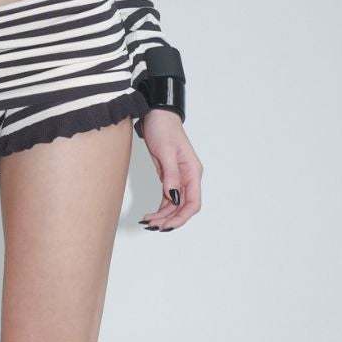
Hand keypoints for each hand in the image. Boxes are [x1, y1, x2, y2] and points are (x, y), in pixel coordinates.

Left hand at [137, 109, 201, 231]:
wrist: (157, 115)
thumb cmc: (163, 129)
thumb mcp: (165, 152)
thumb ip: (171, 175)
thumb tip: (174, 197)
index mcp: (193, 172)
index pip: (193, 202)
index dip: (181, 217)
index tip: (166, 225)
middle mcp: (188, 177)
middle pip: (184, 207)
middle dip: (170, 219)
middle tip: (152, 226)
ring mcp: (179, 178)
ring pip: (174, 205)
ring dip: (163, 216)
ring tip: (147, 222)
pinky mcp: (169, 177)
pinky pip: (167, 198)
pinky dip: (160, 208)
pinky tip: (150, 214)